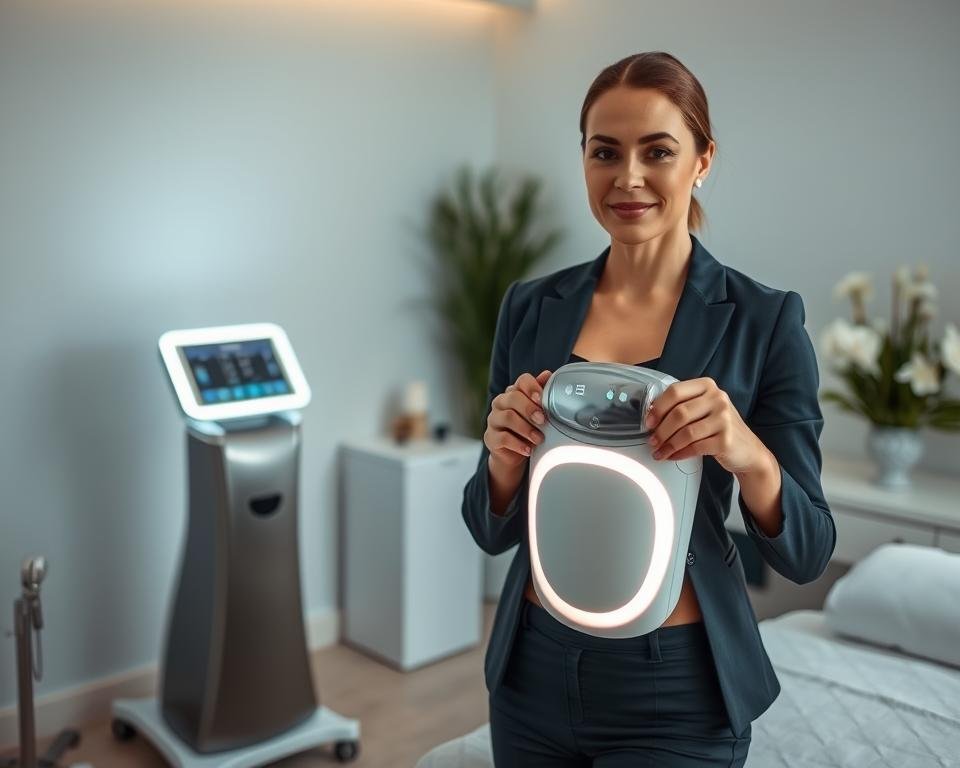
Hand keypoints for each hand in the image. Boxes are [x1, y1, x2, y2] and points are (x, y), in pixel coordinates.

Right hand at [484, 370, 551, 470]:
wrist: (513, 455)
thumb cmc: (527, 429)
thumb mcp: (538, 413)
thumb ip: (542, 395)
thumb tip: (548, 375)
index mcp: (515, 393)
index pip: (522, 381)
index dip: (532, 387)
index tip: (541, 399)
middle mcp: (501, 403)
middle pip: (513, 397)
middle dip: (529, 409)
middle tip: (542, 420)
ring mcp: (493, 420)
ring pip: (507, 417)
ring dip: (526, 428)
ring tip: (539, 438)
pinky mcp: (490, 437)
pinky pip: (502, 438)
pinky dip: (518, 444)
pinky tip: (528, 449)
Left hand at [645, 377, 773, 475]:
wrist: (748, 450)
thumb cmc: (719, 427)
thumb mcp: (704, 408)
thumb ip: (682, 405)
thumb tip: (651, 414)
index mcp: (708, 386)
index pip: (675, 391)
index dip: (658, 408)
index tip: (649, 421)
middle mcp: (718, 399)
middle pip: (679, 413)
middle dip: (660, 430)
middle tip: (652, 441)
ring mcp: (724, 419)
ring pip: (685, 432)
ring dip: (668, 445)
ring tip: (659, 452)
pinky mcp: (725, 440)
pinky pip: (694, 447)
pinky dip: (679, 453)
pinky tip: (673, 456)